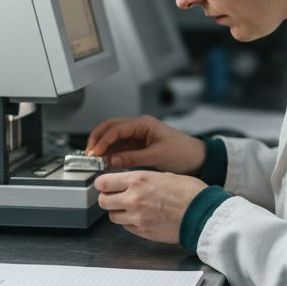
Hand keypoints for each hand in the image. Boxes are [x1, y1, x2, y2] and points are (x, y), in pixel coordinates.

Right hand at [85, 115, 205, 173]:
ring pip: (112, 137)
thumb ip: (133, 157)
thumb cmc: (183, 153)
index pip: (116, 128)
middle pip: (110, 128)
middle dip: (97, 139)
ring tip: (94, 159)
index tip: (94, 152)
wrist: (197, 159)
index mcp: (144, 124)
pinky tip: (105, 162)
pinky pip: (119, 147)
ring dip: (102, 147)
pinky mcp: (138, 146)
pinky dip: (110, 153)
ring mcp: (137, 136)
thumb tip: (112, 160)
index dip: (103, 140)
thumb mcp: (157, 156)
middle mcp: (138, 127)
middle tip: (88, 154)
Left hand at [95, 171, 206, 243]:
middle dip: (108, 198)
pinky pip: (126, 227)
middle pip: (103, 201)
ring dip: (118, 211)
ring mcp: (137, 217)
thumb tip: (126, 181)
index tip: (105, 184)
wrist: (202, 213)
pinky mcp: (143, 231)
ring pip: (112, 216)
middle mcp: (133, 199)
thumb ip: (140, 179)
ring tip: (131, 207)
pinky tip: (141, 216)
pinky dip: (129, 222)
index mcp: (138, 180)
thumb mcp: (162, 175)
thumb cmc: (189, 192)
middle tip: (115, 196)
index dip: (102, 184)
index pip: (103, 183)